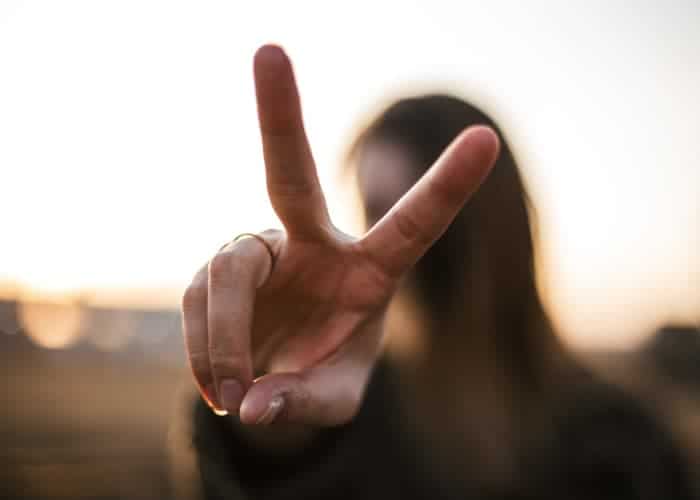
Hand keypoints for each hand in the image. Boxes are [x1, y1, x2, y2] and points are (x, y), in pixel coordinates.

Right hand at [182, 45, 499, 426]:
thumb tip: (257, 408)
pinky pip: (197, 303)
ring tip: (235, 394)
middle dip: (280, 114)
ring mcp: (258, 251)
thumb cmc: (321, 378)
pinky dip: (201, 353)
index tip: (486, 138)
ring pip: (226, 275)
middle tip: (267, 49)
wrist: (273, 379)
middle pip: (290, 174)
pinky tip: (219, 386)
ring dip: (224, 341)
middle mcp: (312, 242)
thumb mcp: (334, 400)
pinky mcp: (214, 270)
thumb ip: (306, 405)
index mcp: (369, 270)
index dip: (446, 186)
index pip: (412, 225)